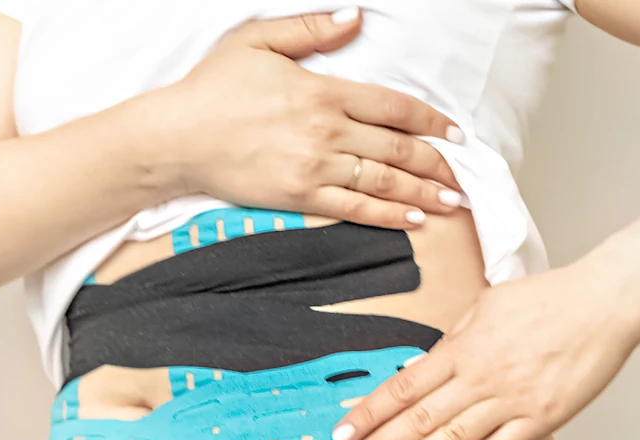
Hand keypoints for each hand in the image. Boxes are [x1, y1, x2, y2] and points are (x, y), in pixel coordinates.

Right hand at [160, 8, 464, 229]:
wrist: (176, 138)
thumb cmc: (212, 89)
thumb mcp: (258, 41)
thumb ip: (311, 30)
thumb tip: (355, 18)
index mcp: (322, 92)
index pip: (392, 106)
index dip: (430, 120)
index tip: (454, 132)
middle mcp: (326, 132)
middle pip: (397, 148)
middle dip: (436, 162)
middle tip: (462, 173)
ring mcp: (315, 168)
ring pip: (383, 180)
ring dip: (424, 191)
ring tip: (452, 200)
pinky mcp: (300, 197)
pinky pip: (355, 208)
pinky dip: (388, 215)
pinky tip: (414, 219)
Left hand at [331, 263, 639, 439]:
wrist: (605, 302)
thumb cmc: (547, 299)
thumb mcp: (486, 306)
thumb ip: (453, 340)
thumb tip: (423, 364)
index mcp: (462, 347)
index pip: (403, 386)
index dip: (370, 412)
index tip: (343, 432)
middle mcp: (480, 377)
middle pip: (418, 418)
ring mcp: (510, 400)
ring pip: (451, 439)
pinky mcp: (540, 418)